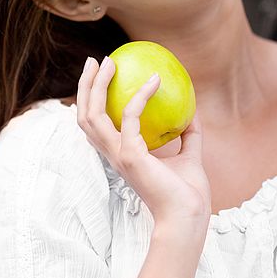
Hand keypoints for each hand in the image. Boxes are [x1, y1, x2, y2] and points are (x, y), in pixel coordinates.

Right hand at [77, 56, 211, 228]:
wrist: (188, 216)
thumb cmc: (188, 193)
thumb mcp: (190, 156)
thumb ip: (188, 134)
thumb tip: (192, 110)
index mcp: (121, 155)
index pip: (95, 126)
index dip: (92, 100)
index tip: (102, 75)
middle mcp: (113, 154)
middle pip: (84, 117)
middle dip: (84, 86)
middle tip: (94, 61)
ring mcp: (118, 156)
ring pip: (92, 115)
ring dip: (97, 85)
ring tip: (109, 61)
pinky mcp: (131, 156)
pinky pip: (131, 117)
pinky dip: (141, 95)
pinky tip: (156, 80)